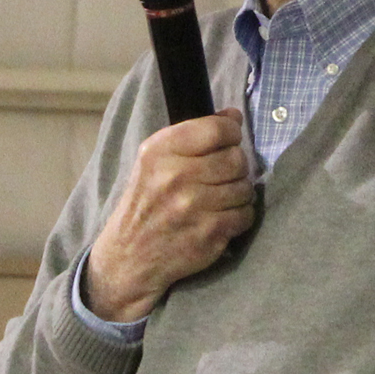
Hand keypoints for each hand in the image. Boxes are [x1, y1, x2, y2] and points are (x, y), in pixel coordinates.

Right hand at [85, 108, 255, 321]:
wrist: (128, 257)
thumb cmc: (146, 202)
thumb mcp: (155, 161)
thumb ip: (194, 134)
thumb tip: (234, 116)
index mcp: (160, 151)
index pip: (217, 129)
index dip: (231, 133)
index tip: (227, 142)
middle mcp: (175, 177)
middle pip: (237, 159)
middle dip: (235, 166)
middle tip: (221, 176)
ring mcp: (193, 208)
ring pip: (245, 188)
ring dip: (238, 193)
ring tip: (218, 199)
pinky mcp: (209, 234)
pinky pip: (246, 214)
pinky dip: (239, 216)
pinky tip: (221, 218)